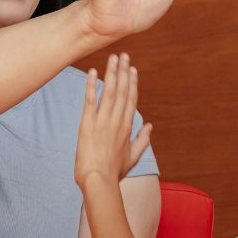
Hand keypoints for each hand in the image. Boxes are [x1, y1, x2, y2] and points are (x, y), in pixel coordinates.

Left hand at [75, 53, 152, 186]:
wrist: (99, 182)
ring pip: (110, 92)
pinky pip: (91, 101)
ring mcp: (103, 121)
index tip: (133, 69)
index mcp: (127, 127)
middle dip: (123, 72)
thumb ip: (142, 140)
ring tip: (113, 58)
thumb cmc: (114, 173)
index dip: (132, 83)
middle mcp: (117, 121)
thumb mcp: (132, 157)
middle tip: (124, 55)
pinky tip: (92, 72)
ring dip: (112, 73)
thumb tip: (149, 126)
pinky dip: (92, 85)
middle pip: (122, 91)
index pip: (131, 99)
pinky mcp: (88, 124)